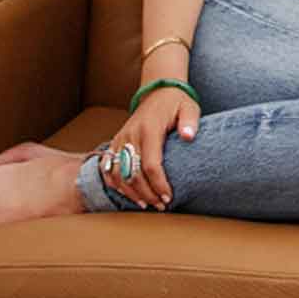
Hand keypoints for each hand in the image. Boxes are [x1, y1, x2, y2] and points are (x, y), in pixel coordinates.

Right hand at [104, 85, 199, 209]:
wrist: (158, 92)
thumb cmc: (176, 103)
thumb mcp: (189, 108)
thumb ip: (190, 122)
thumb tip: (189, 136)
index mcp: (149, 129)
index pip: (150, 164)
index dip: (159, 184)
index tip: (168, 197)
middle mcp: (130, 135)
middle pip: (132, 173)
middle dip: (146, 193)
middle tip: (160, 206)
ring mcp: (120, 140)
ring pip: (117, 173)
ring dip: (130, 192)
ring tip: (146, 204)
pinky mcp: (115, 143)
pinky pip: (108, 167)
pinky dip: (115, 183)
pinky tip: (128, 194)